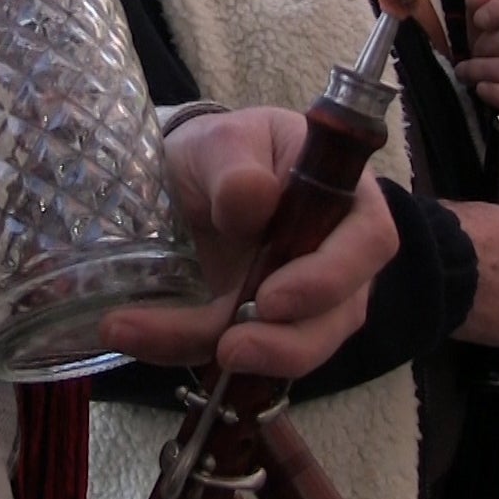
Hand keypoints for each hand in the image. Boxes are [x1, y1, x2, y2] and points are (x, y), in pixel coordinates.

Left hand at [99, 107, 396, 378]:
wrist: (191, 177)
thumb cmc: (227, 151)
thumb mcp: (225, 141)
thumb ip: (237, 166)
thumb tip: (252, 199)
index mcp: (348, 201)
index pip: (369, 243)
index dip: (330, 278)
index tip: (274, 297)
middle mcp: (337, 263)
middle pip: (335, 319)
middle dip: (283, 346)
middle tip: (228, 349)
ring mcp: (302, 306)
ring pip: (284, 351)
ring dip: (222, 358)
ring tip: (140, 333)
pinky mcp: (258, 331)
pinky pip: (231, 354)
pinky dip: (178, 348)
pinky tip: (129, 331)